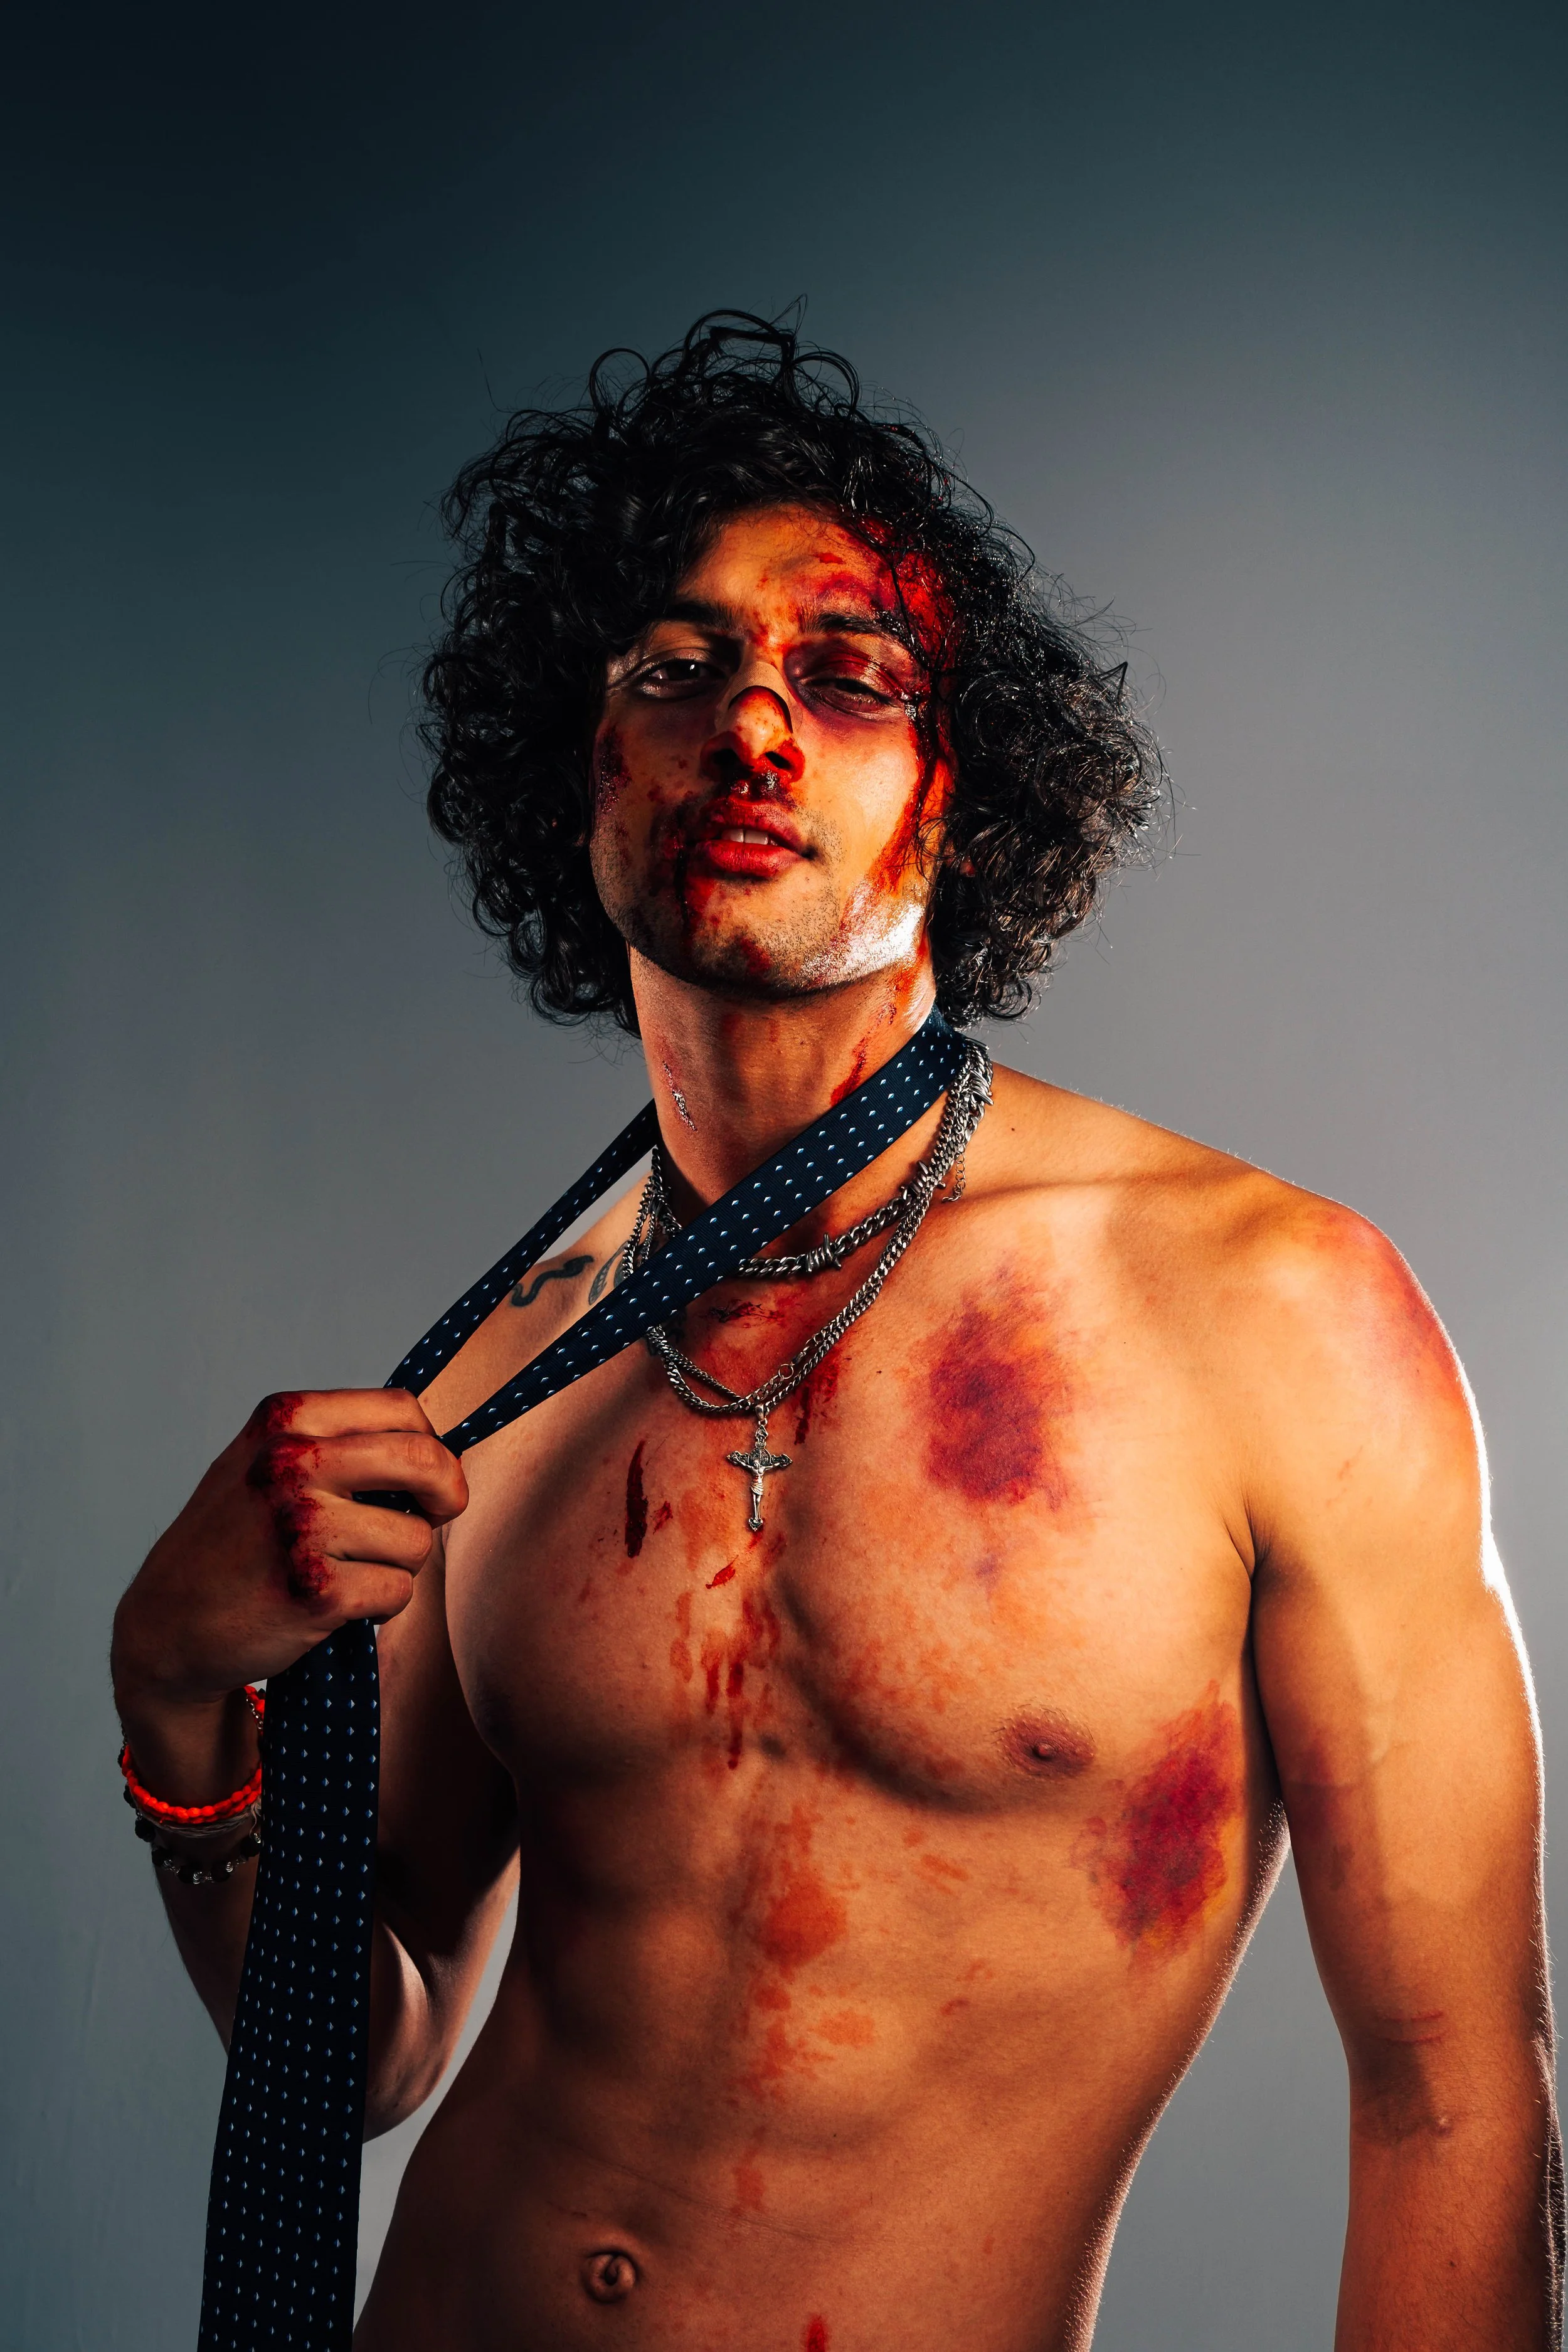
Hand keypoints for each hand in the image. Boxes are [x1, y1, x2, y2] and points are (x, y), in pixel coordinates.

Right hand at [112, 1389, 468, 1731]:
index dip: (432, 1443)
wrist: (168, 1624)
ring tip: (351, 1571)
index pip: (399, 1407)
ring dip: (400, 1563)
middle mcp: (290, 1463)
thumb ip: (334, 1442)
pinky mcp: (313, 1590)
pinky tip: (338, 1606)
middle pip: (423, 1459)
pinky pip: (397, 1590)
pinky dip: (381, 1605)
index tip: (428, 1474)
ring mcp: (300, 1526)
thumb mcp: (263, 1462)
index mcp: (284, 1420)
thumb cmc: (232, 1543)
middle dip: (448, 1492)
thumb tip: (438, 1446)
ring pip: (416, 1538)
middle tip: (442, 1514)